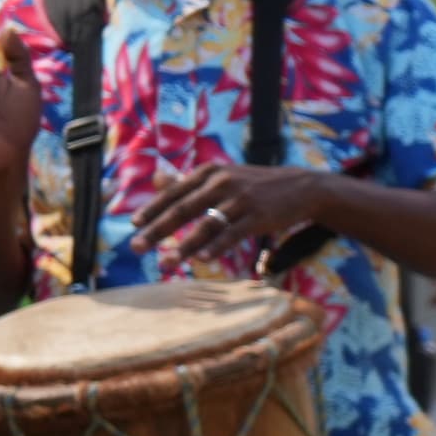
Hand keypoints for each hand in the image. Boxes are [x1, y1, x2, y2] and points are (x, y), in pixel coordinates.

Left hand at [131, 163, 325, 264]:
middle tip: (136, 247)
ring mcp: (241, 200)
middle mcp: (222, 183)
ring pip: (205, 225)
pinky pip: (232, 234)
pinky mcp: (258, 216)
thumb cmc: (255, 185)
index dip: (152, 209)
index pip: (173, 192)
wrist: (301, 187)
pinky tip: (203, 259)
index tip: (134, 225)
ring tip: (167, 263)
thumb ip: (189, 181)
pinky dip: (216, 247)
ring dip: (184, 247)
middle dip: (157, 230)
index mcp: (209, 172)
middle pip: (182, 209)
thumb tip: (156, 179)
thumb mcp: (223, 175)